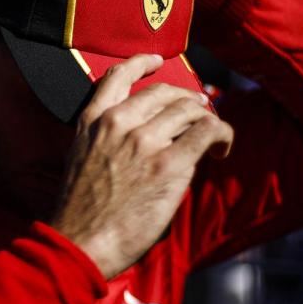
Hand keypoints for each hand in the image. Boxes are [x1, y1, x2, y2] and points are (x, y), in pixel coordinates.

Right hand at [50, 54, 232, 278]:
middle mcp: (119, 123)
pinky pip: (208, 132)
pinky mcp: (170, 164)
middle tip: (199, 112)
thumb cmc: (80, 213)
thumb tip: (147, 134)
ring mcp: (145, 141)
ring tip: (212, 138)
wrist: (80, 242)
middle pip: (166, 93)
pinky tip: (221, 150)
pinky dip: (222, 135)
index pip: (119, 76)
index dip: (142, 62)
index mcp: (93, 120)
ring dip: (206, 120)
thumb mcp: (81, 160)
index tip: (158, 61)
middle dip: (187, 100)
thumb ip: (106, 139)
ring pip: (190, 110)